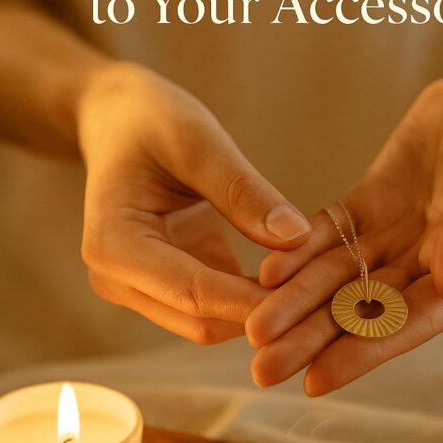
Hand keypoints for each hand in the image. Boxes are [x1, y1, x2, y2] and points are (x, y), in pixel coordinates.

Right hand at [77, 62, 309, 341]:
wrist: (116, 120)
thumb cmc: (149, 119)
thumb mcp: (197, 140)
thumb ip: (242, 191)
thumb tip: (296, 237)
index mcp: (113, 245)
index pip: (192, 291)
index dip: (252, 302)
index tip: (312, 300)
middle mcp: (117, 279)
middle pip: (200, 320)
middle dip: (262, 315)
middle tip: (329, 302)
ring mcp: (139, 289)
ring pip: (210, 323)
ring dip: (262, 314)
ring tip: (320, 296)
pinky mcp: (165, 286)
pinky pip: (215, 306)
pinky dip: (254, 299)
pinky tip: (299, 284)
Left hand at [246, 73, 442, 392]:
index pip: (412, 322)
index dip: (365, 351)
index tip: (317, 380)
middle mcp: (427, 268)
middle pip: (364, 311)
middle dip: (314, 339)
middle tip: (262, 368)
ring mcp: (395, 239)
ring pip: (338, 279)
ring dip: (296, 303)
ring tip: (253, 329)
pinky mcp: (370, 207)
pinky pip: (329, 235)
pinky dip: (299, 253)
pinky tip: (267, 271)